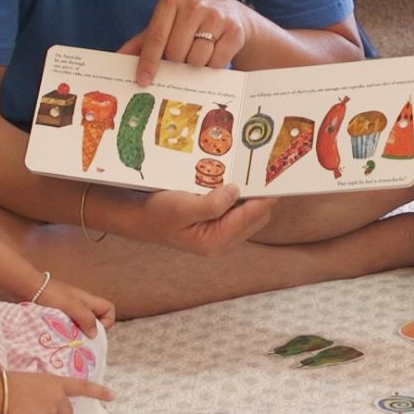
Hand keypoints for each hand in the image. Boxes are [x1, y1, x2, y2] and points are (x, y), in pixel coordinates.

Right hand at [5, 370, 113, 413]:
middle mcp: (57, 397)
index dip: (98, 391)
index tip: (114, 395)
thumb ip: (47, 393)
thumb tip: (51, 410)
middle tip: (33, 410)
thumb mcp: (32, 383)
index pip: (81, 386)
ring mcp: (51, 412)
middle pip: (66, 413)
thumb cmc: (7, 385)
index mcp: (55, 383)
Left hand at [34, 276, 114, 336]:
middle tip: (78, 337)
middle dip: (89, 331)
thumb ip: (85, 318)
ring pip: (81, 325)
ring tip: (66, 338)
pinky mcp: (58, 316)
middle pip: (95, 320)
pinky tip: (57, 336)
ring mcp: (70, 311)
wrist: (27, 288)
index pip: (109, 310)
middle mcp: (82, 306)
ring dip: (76, 333)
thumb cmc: (51, 293)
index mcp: (89, 301)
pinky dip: (65, 333)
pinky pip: (68, 327)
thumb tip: (95, 334)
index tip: (93, 329)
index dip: (107, 321)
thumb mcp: (71, 305)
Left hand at [120, 0, 257, 85]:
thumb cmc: (190, 24)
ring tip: (200, 52)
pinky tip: (215, 53)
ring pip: (197, 59)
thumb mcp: (166, 26)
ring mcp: (216, 16)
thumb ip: (142, 42)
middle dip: (177, 62)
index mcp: (171, 2)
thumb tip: (117, 58)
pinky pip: (217, 62)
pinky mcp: (234, 30)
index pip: (156, 38)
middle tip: (183, 56)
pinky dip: (213, 65)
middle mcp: (194, 5)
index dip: (148, 61)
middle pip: (176, 52)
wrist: (231, 13)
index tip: (144, 80)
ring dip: (196, 64)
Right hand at [131, 185, 278, 256]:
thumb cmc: (158, 212)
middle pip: (257, 216)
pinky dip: (242, 197)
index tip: (273, 178)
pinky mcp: (220, 227)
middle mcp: (223, 242)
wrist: (141, 217)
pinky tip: (234, 183)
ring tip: (247, 175)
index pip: (250, 216)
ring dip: (251, 195)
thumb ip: (210, 204)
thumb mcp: (181, 206)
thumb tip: (236, 192)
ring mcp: (223, 236)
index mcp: (215, 241)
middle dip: (260, 195)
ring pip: (252, 214)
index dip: (264, 196)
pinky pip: (241, 211)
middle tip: (259, 170)